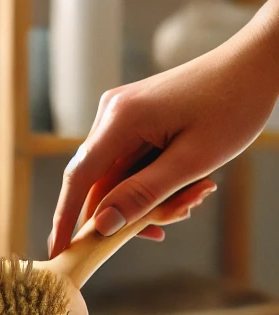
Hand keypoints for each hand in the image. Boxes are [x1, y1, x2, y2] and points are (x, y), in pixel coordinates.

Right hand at [49, 0, 278, 257]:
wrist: (258, 61)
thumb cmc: (233, 104)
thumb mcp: (192, 160)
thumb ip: (143, 194)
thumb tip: (100, 225)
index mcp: (120, 119)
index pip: (79, 179)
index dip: (65, 219)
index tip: (57, 252)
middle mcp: (110, 114)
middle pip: (101, 183)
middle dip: (134, 209)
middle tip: (183, 215)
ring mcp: (120, 115)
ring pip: (118, 177)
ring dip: (150, 197)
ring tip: (197, 195)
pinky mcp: (132, 118)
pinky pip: (129, 163)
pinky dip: (152, 181)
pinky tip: (185, 186)